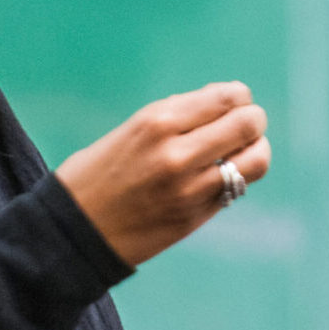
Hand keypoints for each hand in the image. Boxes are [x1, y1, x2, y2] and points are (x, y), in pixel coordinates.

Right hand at [56, 81, 271, 266]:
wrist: (73, 232)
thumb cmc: (98, 174)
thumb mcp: (131, 130)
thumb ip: (177, 115)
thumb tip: (223, 100)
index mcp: (156, 122)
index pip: (226, 98)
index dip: (239, 97)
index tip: (235, 101)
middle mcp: (177, 153)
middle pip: (247, 124)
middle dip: (252, 119)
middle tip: (246, 123)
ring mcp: (190, 189)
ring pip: (255, 159)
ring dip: (256, 149)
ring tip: (243, 149)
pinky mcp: (196, 217)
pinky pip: (237, 187)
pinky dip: (238, 176)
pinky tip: (223, 173)